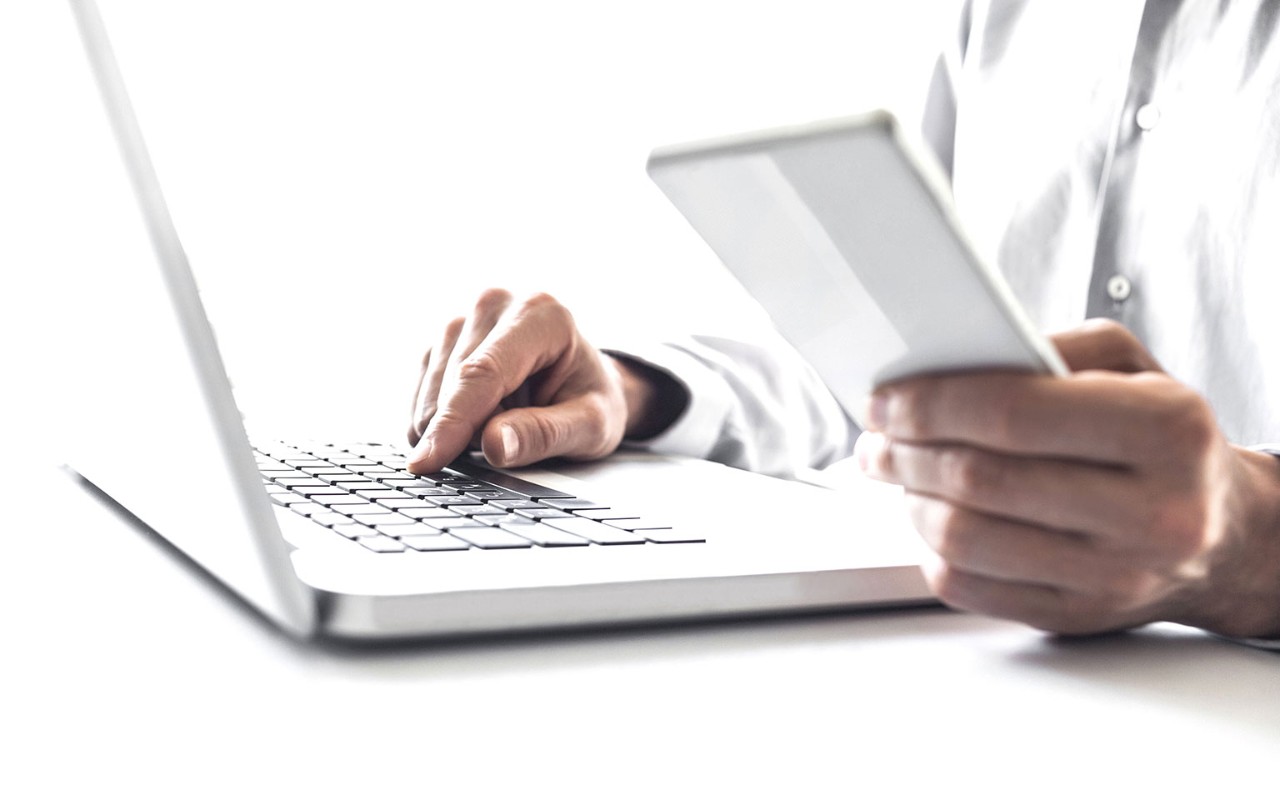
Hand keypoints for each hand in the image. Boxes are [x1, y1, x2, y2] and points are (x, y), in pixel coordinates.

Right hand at [407, 288, 674, 474]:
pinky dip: (443, 422)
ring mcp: (465, 319)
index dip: (454, 420)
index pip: (484, 372)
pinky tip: (477, 424)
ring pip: (432, 389)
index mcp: (542, 316)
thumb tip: (494, 445)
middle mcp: (497, 305)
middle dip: (462, 431)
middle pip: (454, 381)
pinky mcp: (443, 341)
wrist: (584, 382)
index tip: (427, 462)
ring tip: (503, 426)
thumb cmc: (591, 400)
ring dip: (455, 427)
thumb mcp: (590, 426)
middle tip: (503, 449)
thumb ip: (545, 434)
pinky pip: (424, 393)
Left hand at [856, 319, 1279, 637]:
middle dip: (905, 452)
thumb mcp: (1134, 368)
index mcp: (1165, 430)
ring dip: (909, 499)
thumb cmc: (1163, 440)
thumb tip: (958, 356)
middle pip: (979, 479)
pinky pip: (969, 586)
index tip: (887, 399)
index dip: (931, 404)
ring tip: (898, 472)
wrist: (1222, 536)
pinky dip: (931, 548)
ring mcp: (1114, 575)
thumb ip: (1054, 347)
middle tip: (877, 437)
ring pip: (964, 538)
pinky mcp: (1078, 616)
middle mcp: (1150, 511)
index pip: (1013, 414)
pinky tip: (932, 517)